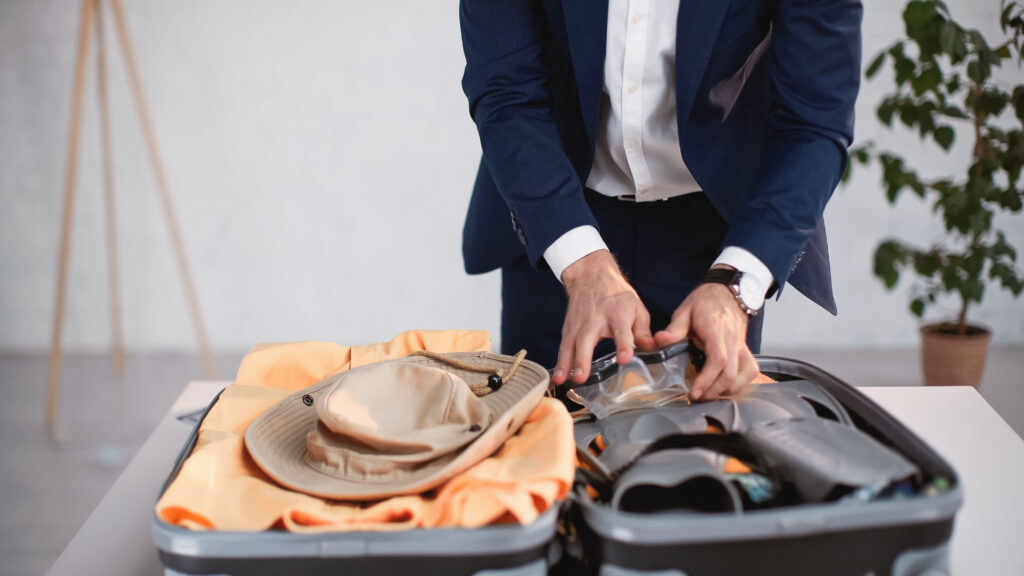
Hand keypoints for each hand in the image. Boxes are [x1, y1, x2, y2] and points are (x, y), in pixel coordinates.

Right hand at [552, 250, 655, 385]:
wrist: (591, 276)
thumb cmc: (617, 296)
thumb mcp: (637, 308)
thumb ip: (643, 331)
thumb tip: (652, 349)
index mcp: (618, 313)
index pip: (622, 331)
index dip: (623, 345)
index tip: (624, 358)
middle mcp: (596, 319)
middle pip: (587, 339)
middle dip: (583, 358)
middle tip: (582, 376)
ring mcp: (579, 324)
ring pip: (570, 344)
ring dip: (566, 364)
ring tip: (563, 380)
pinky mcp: (569, 329)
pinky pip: (563, 347)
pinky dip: (560, 362)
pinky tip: (557, 377)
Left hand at [653, 270, 758, 400]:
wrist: (728, 292)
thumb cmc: (706, 302)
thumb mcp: (685, 311)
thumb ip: (674, 329)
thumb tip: (659, 340)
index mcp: (716, 331)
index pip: (717, 360)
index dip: (707, 379)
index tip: (694, 391)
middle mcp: (733, 341)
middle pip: (731, 373)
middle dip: (714, 391)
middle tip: (695, 397)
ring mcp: (742, 346)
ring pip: (744, 375)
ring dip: (727, 390)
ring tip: (708, 394)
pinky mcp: (746, 350)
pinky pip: (750, 372)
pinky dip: (739, 384)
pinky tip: (724, 387)